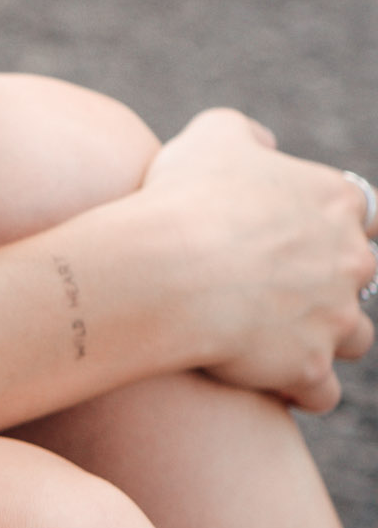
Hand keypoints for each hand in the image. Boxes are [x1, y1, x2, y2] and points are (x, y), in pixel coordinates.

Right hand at [139, 108, 375, 412]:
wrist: (169, 269)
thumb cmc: (186, 197)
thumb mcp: (212, 135)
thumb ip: (247, 134)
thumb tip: (263, 144)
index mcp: (336, 200)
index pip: (365, 213)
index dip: (330, 225)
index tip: (296, 235)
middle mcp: (351, 260)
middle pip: (362, 276)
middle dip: (328, 283)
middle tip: (277, 286)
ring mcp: (336, 317)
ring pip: (355, 337)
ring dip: (325, 337)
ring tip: (278, 339)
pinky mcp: (310, 367)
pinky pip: (322, 393)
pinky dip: (301, 391)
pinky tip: (272, 386)